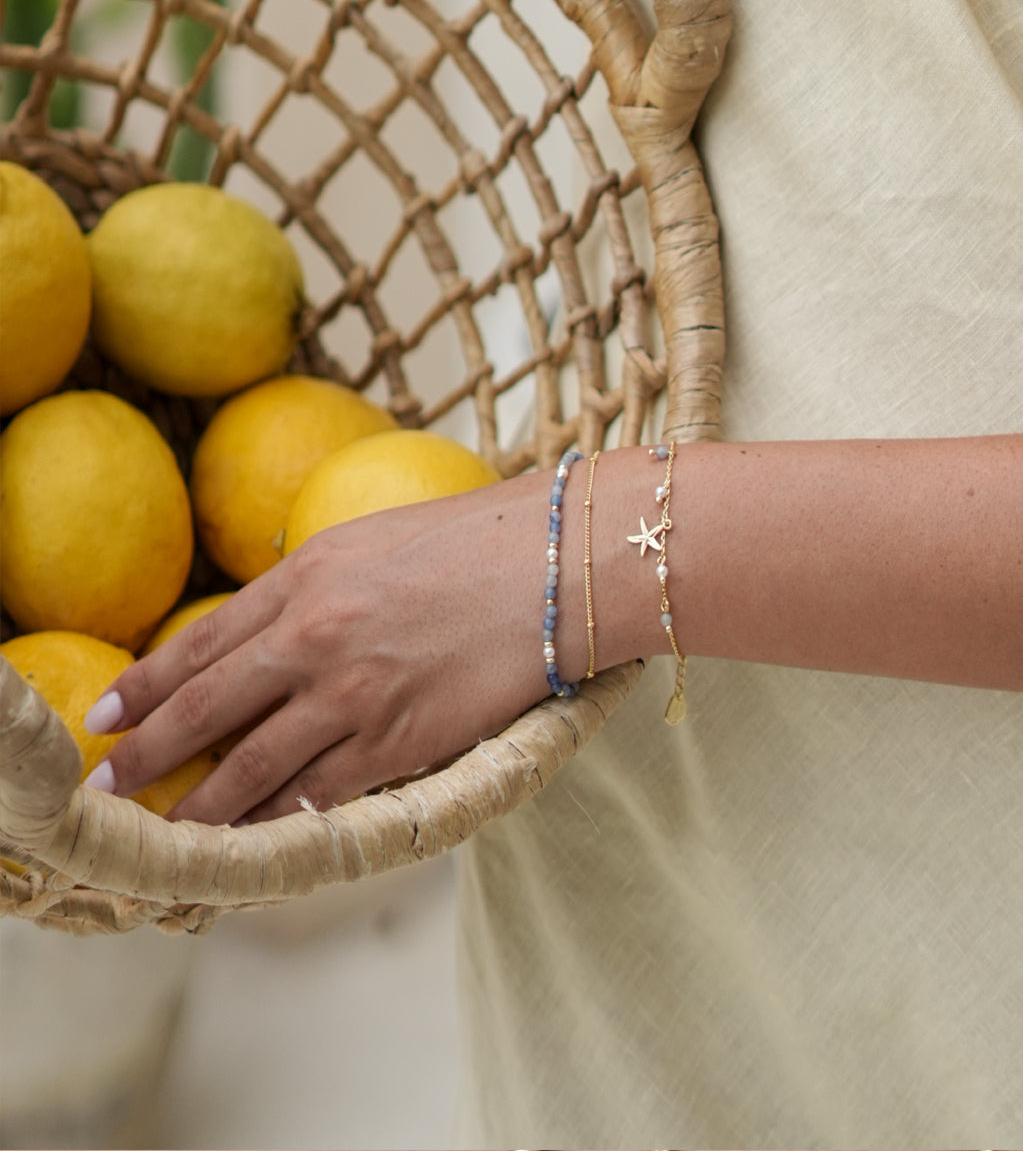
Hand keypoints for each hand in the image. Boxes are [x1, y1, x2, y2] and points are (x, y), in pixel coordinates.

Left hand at [84, 469, 591, 825]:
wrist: (560, 565)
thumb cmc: (475, 541)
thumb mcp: (370, 540)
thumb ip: (310, 585)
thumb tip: (266, 627)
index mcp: (304, 578)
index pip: (201, 643)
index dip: (145, 686)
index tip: (106, 716)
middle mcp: (313, 636)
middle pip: (206, 710)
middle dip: (147, 755)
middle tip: (108, 787)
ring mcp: (353, 694)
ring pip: (253, 768)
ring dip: (204, 809)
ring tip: (170, 836)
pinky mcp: (399, 741)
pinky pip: (321, 795)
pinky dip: (282, 821)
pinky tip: (258, 839)